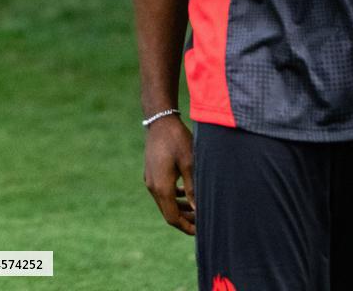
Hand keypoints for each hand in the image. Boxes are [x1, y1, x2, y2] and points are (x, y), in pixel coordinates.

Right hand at [144, 116, 195, 234]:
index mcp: (161, 187)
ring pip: (165, 202)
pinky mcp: (152, 173)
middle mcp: (153, 187)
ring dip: (180, 207)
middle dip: (185, 218)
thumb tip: (198, 209)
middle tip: (202, 220)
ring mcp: (150, 180)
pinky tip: (186, 192)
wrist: (160, 120)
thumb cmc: (177, 139)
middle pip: (168, 212)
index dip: (186, 226)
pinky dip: (174, 196)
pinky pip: (163, 191)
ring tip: (197, 208)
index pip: (172, 217)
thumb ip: (193, 187)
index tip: (200, 231)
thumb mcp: (189, 163)